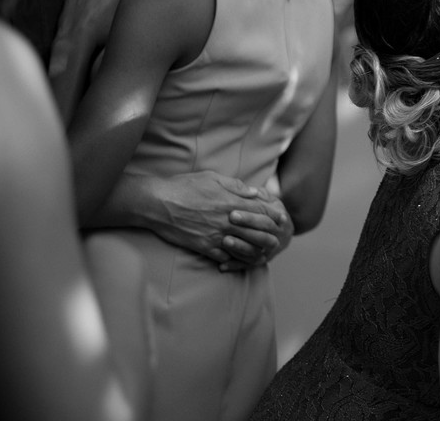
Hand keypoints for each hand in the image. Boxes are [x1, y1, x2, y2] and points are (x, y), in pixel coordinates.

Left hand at [48, 0, 122, 76]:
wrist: (76, 40)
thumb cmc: (99, 35)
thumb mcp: (123, 24)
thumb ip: (127, 11)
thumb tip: (133, 7)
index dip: (116, 5)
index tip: (113, 13)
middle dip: (104, 0)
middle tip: (102, 15)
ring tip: (91, 15)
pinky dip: (80, 0)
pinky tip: (82, 13)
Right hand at [149, 171, 288, 269]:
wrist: (157, 204)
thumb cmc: (184, 186)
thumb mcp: (213, 178)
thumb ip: (236, 187)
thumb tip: (256, 192)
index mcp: (231, 202)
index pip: (261, 210)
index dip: (274, 215)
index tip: (281, 218)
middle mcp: (227, 221)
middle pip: (258, 231)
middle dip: (271, 234)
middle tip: (279, 238)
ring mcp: (216, 235)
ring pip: (245, 248)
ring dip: (257, 250)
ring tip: (265, 252)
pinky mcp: (204, 247)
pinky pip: (225, 257)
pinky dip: (235, 260)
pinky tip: (239, 261)